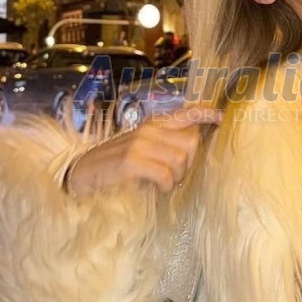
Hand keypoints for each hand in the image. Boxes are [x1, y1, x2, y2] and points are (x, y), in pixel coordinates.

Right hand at [67, 106, 223, 196]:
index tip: (222, 117)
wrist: (79, 175)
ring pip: (180, 159)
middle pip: (191, 142)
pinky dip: (165, 185)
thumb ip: (165, 145)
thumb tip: (192, 150)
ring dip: (176, 177)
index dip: (206, 114)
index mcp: (152, 124)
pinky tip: (157, 188)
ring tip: (162, 183)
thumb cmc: (115, 167)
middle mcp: (148, 128)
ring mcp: (139, 143)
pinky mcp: (131, 161)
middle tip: (173, 176)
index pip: (185, 113)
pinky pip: (165, 174)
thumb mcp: (141, 150)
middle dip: (188, 163)